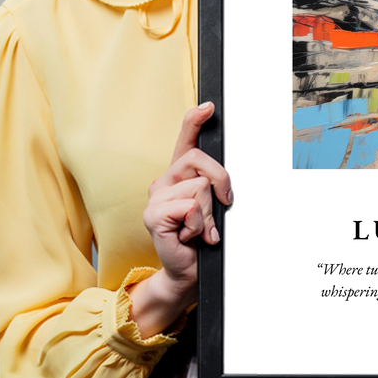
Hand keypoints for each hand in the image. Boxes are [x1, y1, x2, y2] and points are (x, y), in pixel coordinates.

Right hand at [128, 102, 232, 336]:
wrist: (188, 271)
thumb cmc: (201, 238)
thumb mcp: (213, 207)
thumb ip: (214, 186)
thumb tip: (224, 179)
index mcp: (179, 176)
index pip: (185, 140)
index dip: (195, 121)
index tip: (209, 106)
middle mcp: (164, 181)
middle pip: (200, 160)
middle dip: (221, 182)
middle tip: (222, 206)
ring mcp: (155, 197)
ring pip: (200, 187)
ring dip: (209, 213)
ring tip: (200, 229)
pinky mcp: (153, 215)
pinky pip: (190, 207)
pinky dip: (199, 225)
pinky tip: (190, 236)